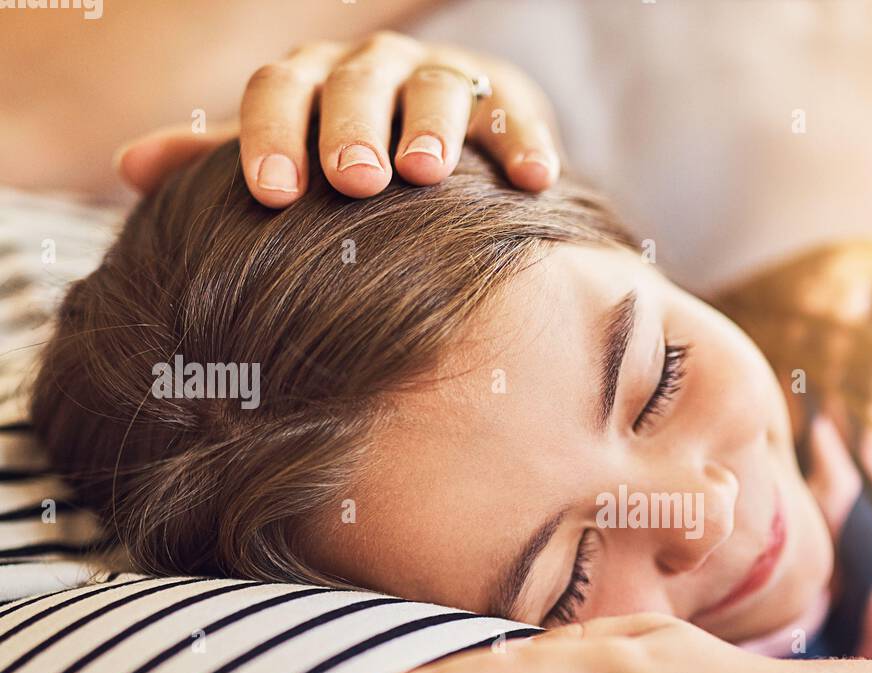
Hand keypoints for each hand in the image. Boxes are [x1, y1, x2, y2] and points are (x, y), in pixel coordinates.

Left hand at [115, 32, 561, 206]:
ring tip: (427, 174)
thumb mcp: (286, 151)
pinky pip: (516, 114)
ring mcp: (442, 78)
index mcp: (311, 79)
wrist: (439, 138)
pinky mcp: (507, 98)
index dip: (273, 137)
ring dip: (432, 126)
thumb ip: (218, 159)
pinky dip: (525, 143)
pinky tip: (534, 182)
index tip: (275, 196)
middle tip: (353, 180)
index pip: (280, 92)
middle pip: (356, 84)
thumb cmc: (346, 155)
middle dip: (352, 128)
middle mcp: (372, 70)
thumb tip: (131, 167)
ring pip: (435, 86)